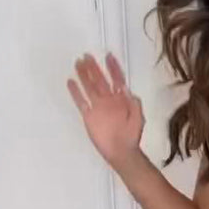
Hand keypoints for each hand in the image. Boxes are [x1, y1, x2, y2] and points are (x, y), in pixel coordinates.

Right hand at [67, 53, 143, 169]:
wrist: (122, 152)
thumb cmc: (131, 136)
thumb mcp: (138, 117)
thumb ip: (133, 102)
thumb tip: (127, 88)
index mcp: (121, 99)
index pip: (117, 79)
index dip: (113, 67)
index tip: (109, 56)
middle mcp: (108, 100)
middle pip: (100, 80)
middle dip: (94, 67)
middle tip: (88, 56)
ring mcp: (98, 107)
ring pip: (89, 87)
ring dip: (84, 75)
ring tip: (78, 62)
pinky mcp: (89, 116)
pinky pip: (81, 102)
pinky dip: (76, 92)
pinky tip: (71, 82)